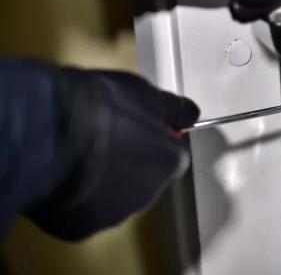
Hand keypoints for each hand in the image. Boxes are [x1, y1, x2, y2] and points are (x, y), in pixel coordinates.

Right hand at [26, 68, 198, 240]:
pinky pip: (81, 213)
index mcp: (169, 161)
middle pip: (143, 180)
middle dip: (126, 164)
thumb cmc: (103, 107)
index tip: (130, 129)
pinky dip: (74, 200)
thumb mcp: (146, 93)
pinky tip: (59, 179)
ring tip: (74, 158)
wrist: (50, 133)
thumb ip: (172, 109)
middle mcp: (150, 194)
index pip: (169, 156)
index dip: (149, 142)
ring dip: (101, 184)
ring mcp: (115, 215)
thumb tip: (190, 114)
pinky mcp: (81, 229)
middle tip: (101, 142)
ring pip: (113, 199)